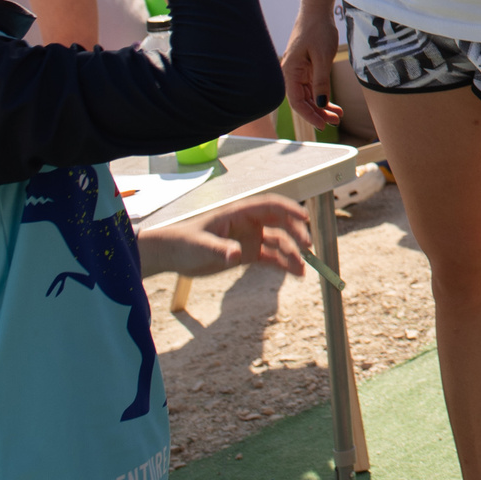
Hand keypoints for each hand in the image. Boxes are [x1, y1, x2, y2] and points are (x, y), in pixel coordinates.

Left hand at [139, 197, 310, 278]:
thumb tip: (236, 255)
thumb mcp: (200, 246)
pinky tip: (295, 274)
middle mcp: (249, 224)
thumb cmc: (184, 243)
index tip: (304, 218)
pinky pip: (271, 258)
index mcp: (240, 213)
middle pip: (281, 223)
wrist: (172, 256)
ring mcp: (250, 239)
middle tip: (307, 247)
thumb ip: (219, 249)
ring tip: (302, 270)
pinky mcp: (248, 255)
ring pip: (279, 243)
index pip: (271, 206)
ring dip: (293, 254)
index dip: (290, 209)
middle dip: (296, 233)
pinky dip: (284, 265)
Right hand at [281, 2, 343, 139]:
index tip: (323, 125)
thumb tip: (321, 103)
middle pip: (303, 101)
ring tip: (338, 116)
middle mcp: (291, 74)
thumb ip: (321, 80)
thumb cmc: (318, 30)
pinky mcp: (307, 69)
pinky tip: (334, 105)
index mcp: (290, 72)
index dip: (309, 115)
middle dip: (318, 113)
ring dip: (322, 107)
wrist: (317, 12)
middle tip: (335, 122)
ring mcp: (299, 72)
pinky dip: (323, 97)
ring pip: (309, 96)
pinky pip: (313, 88)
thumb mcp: (322, 56)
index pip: (297, 102)